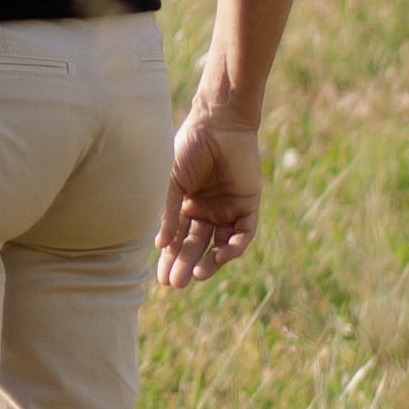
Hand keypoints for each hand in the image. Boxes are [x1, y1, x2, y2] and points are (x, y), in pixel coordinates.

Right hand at [156, 109, 260, 286]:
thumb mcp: (171, 183)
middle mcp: (206, 210)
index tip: (161, 279)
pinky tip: (219, 256)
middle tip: (175, 284)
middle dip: (185, 264)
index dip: (169, 258)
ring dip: (209, 262)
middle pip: (196, 245)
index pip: (177, 238)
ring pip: (219, 244)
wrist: (217, 124)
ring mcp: (227, 209)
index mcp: (184, 204)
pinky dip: (233, 247)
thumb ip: (168, 212)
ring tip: (196, 275)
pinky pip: (243, 233)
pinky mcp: (248, 205)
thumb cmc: (188, 148)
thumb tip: (160, 245)